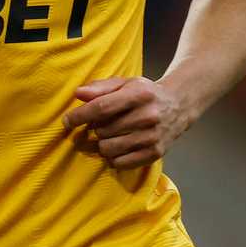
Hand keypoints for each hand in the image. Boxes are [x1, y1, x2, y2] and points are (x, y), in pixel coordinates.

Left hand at [61, 76, 190, 169]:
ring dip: (103, 143)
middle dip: (95, 128)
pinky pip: (120, 163)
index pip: (101, 107)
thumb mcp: (125, 83)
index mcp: (139, 94)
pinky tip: (119, 146)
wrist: (179, 105)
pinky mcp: (155, 153)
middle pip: (103, 130)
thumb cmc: (145, 93)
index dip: (80, 116)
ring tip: (111, 135)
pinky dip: (113, 157)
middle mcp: (148, 116)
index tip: (67, 121)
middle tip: (103, 123)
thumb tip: (78, 94)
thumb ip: (100, 87)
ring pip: (108, 149)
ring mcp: (152, 137)